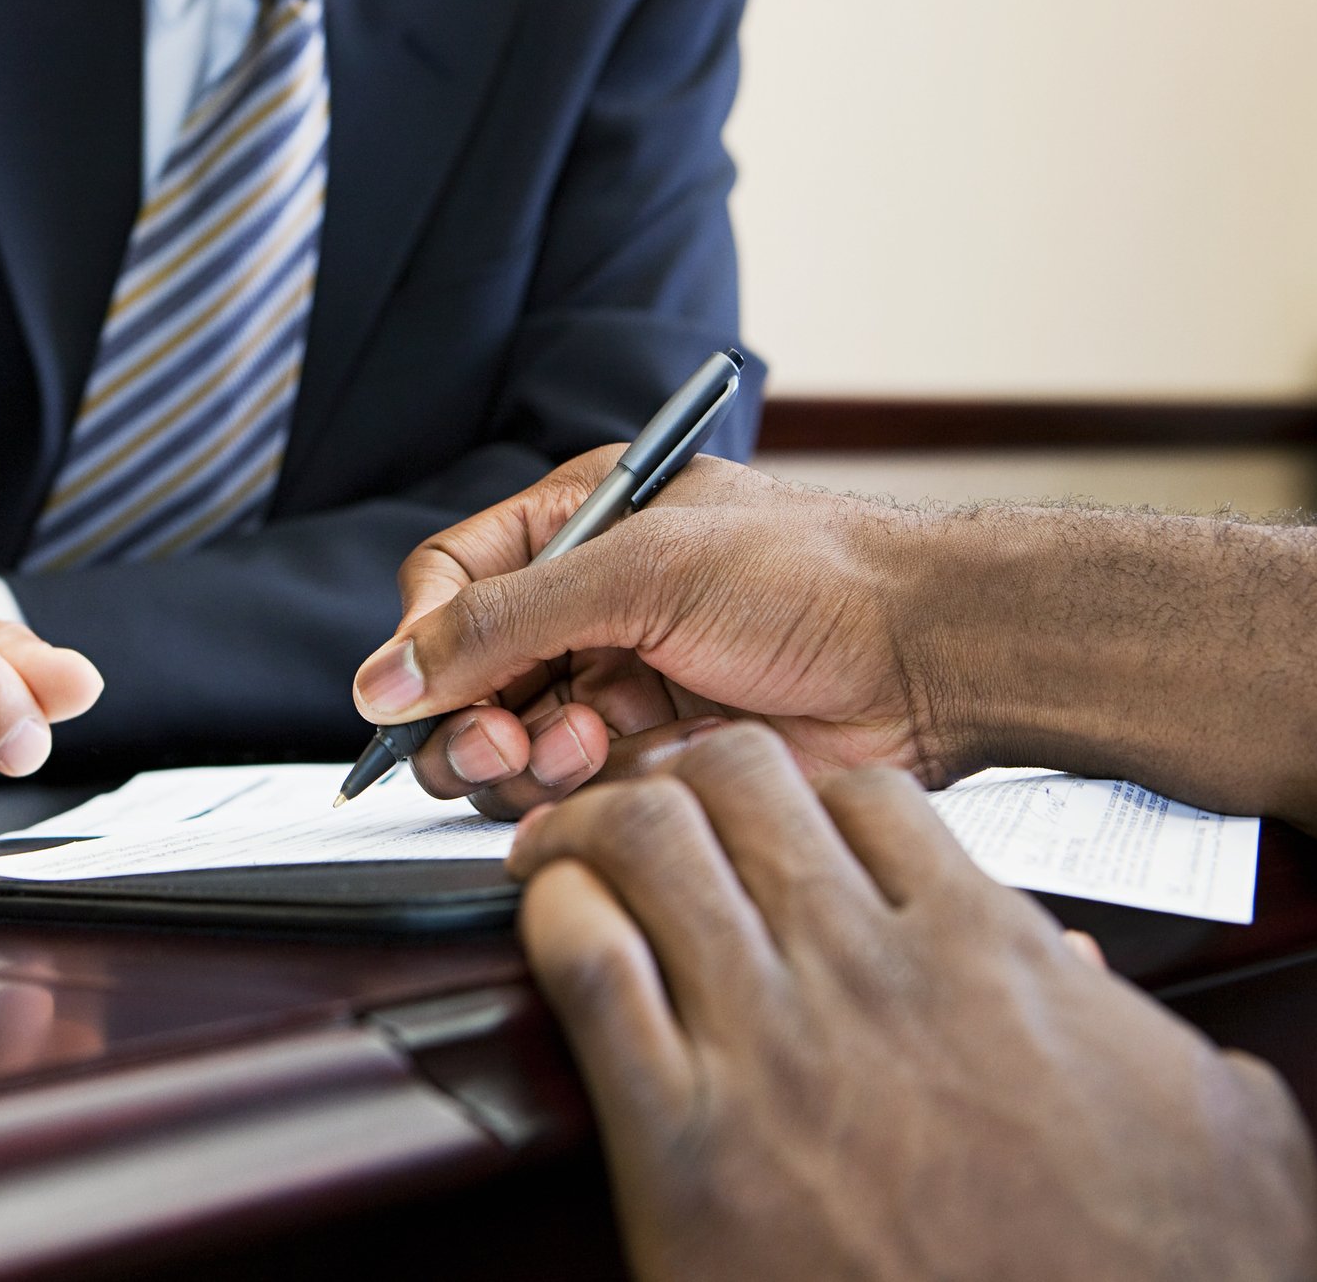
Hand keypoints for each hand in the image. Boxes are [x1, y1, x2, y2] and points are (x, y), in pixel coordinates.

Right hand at [354, 452, 936, 817]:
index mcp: (575, 527)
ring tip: (587, 744)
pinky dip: (586, 785)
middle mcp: (586, 605)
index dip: (419, 642)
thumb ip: (501, 623)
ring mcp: (618, 683)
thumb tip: (384, 674)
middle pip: (463, 679)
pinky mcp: (654, 755)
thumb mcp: (639, 573)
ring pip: (510, 745)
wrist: (932, 654)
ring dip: (530, 756)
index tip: (409, 696)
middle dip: (469, 719)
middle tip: (503, 741)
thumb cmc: (810, 576)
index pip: (447, 583)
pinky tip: (634, 763)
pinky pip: (574, 789)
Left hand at [513, 724, 1316, 1281]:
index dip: (802, 790)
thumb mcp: (1211, 1129)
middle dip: (683, 775)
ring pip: (650, 841)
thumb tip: (1064, 960)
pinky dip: (555, 915)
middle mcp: (867, 975)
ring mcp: (769, 1049)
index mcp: (987, 955)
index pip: (864, 795)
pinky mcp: (681, 1144)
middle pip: (738, 783)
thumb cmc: (1143, 1281)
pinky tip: (554, 920)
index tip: (771, 818)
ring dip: (597, 823)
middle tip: (652, 807)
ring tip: (574, 844)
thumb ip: (1128, 1021)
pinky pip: (589, 968)